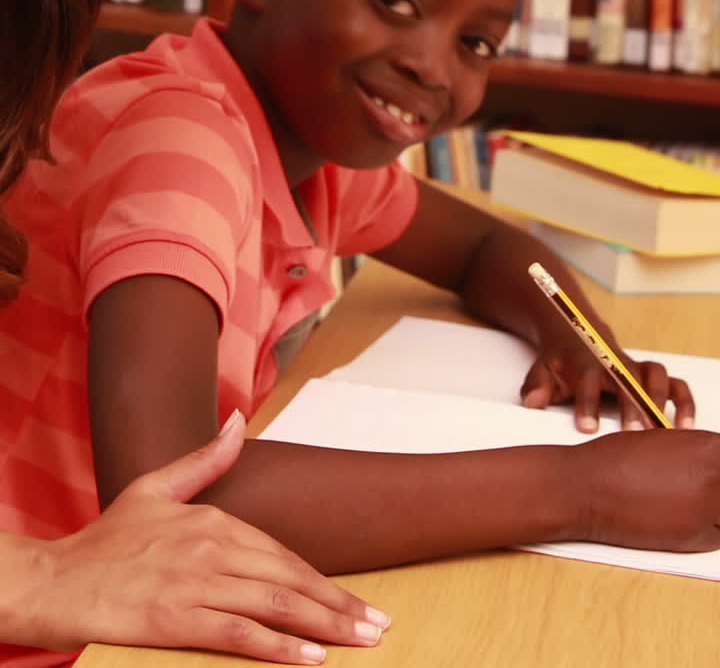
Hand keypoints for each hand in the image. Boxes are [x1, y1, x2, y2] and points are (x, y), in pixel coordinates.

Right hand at [15, 413, 388, 662]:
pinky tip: (309, 658)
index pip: (282, 554)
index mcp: (212, 519)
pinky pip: (237, 632)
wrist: (56, 579)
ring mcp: (193, 583)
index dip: (325, 580)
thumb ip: (205, 460)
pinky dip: (278, 646)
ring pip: (273, 604)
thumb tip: (239, 419)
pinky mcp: (176, 619)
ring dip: (323, 625)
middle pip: (288, 578)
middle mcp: (210, 547)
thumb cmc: (106, 540)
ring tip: (359, 642)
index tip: (359, 602)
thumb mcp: (156, 487)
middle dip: (339, 605)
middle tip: (379, 626)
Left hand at [520, 331, 694, 432]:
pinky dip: (684, 403)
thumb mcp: (542, 370)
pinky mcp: (650, 376)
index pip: (587, 378)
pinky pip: (676, 385)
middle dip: (632, 405)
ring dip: (660, 402)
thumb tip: (532, 402)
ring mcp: (634, 367)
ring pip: (656, 375)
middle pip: (627, 378)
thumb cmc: (561, 363)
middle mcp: (614, 362)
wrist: (578, 335)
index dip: (588, 402)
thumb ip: (536, 386)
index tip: (587, 428)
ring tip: (663, 433)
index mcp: (584, 361)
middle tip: (633, 435)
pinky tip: (684, 427)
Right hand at [571, 427, 719, 551]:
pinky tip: (685, 518)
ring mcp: (707, 508)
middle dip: (719, 487)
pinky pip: (718, 535)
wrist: (588, 487)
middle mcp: (713, 476)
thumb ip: (695, 452)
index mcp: (708, 445)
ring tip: (691, 502)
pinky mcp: (695, 537)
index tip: (716, 472)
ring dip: (717, 509)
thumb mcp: (663, 441)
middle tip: (702, 489)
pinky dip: (709, 530)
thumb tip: (709, 462)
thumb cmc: (616, 460)